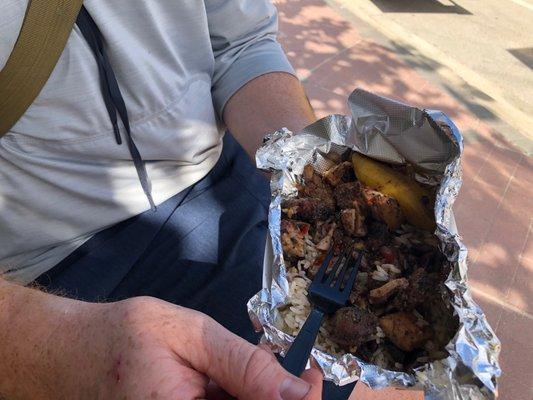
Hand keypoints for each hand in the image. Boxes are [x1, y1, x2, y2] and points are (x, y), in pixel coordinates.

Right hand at [80, 297, 322, 398]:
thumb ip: (244, 365)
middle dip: (274, 395)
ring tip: (236, 368)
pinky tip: (225, 380)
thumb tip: (297, 391)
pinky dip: (233, 395)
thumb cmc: (124, 337)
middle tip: (290, 370)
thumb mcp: (190, 335)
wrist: (74, 353)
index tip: (310, 378)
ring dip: (253, 393)